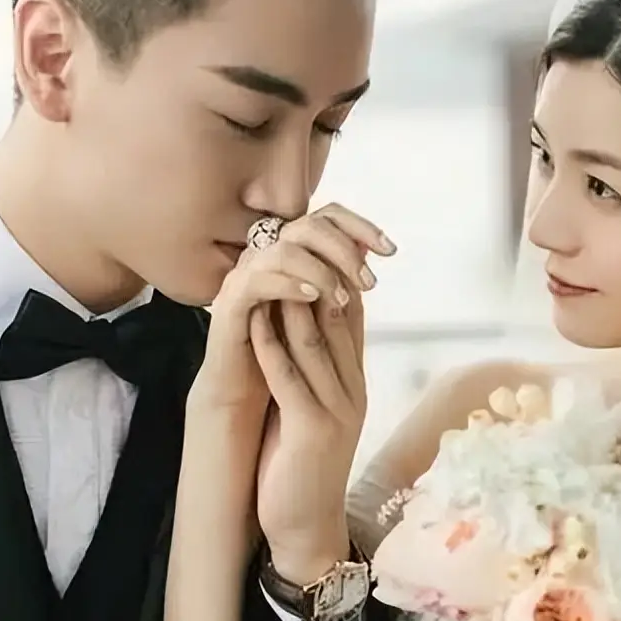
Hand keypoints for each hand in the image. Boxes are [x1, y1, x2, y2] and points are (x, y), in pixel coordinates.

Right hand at [191, 202, 393, 418]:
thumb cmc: (285, 359)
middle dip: (345, 250)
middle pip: (308, 226)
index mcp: (289, 256)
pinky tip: (312, 298)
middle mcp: (267, 258)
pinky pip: (257, 280)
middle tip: (369, 281)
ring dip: (320, 270)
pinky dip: (288, 286)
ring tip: (342, 297)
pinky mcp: (230, 304)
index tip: (390, 249)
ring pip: (284, 250)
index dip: (360, 227)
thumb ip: (339, 281)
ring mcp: (245, 278)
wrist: (246, 401)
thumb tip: (368, 249)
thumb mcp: (322, 316)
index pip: (326, 219)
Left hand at [247, 207, 394, 582]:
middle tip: (287, 239)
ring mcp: (338, 408)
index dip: (331, 274)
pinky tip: (254, 320)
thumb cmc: (300, 464)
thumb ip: (314, 367)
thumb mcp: (314, 408)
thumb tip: (298, 319)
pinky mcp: (313, 429)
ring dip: (291, 301)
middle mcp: (353, 389)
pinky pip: (291, 378)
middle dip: (313, 275)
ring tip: (270, 266)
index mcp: (354, 381)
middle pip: (337, 318)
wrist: (307, 527)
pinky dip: (272, 346)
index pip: (350, 315)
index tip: (306, 243)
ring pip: (315, 341)